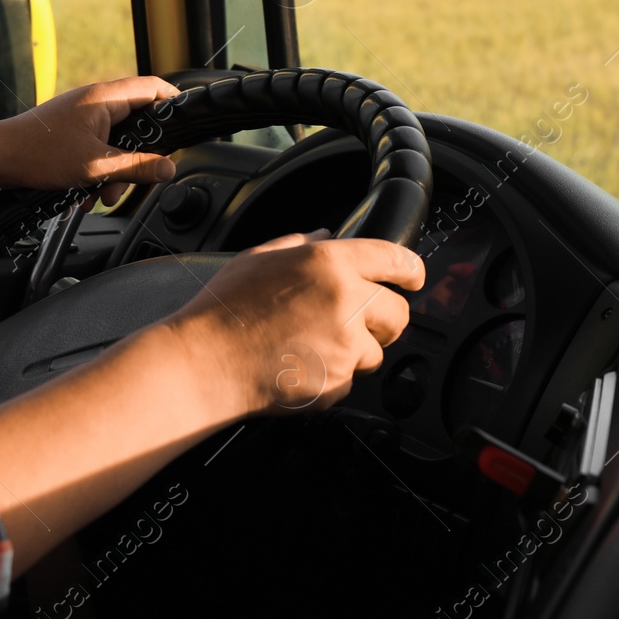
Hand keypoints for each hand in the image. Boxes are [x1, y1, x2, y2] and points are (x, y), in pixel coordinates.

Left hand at [0, 76, 180, 204]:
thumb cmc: (36, 154)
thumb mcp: (96, 166)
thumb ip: (138, 168)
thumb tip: (169, 169)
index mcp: (105, 98)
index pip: (153, 88)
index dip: (174, 102)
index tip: (187, 123)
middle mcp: (96, 101)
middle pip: (138, 122)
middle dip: (139, 157)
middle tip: (134, 180)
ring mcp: (83, 115)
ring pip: (118, 141)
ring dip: (117, 170)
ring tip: (103, 193)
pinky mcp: (72, 131)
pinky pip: (99, 147)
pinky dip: (99, 170)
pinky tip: (87, 192)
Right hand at [162, 230, 425, 417]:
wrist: (204, 364)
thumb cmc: (222, 311)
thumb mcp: (258, 258)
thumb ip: (300, 243)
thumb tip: (327, 236)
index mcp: (328, 263)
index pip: (395, 259)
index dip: (411, 270)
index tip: (415, 277)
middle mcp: (346, 301)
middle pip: (398, 311)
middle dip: (385, 318)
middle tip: (357, 321)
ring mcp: (345, 345)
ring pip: (377, 350)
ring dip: (357, 350)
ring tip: (313, 346)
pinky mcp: (338, 382)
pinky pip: (350, 380)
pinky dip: (333, 377)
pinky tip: (300, 365)